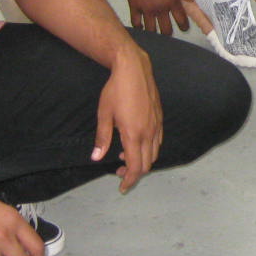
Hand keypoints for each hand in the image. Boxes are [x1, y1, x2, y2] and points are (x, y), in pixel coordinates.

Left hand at [93, 43, 163, 192]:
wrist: (134, 69)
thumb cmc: (116, 90)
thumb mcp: (104, 114)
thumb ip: (102, 138)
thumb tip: (96, 157)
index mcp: (134, 134)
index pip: (136, 167)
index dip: (129, 180)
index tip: (122, 187)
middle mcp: (149, 132)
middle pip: (147, 164)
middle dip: (135, 173)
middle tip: (119, 171)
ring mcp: (156, 125)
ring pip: (154, 153)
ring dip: (142, 160)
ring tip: (126, 155)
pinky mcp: (159, 118)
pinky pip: (158, 141)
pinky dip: (149, 149)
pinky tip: (137, 142)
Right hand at [118, 0, 190, 35]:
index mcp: (172, 0)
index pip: (181, 19)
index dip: (184, 26)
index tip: (184, 28)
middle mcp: (160, 7)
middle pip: (166, 29)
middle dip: (168, 33)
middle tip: (168, 32)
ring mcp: (146, 9)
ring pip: (151, 29)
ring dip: (154, 32)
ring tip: (155, 32)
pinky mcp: (134, 6)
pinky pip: (136, 22)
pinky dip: (139, 27)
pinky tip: (141, 27)